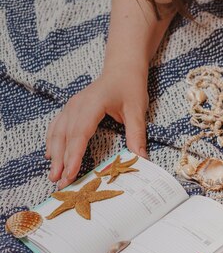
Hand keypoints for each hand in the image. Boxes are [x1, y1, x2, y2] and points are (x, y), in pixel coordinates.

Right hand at [46, 67, 148, 188]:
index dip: (74, 156)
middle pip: (65, 137)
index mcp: (92, 104)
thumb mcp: (137, 111)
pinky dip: (53, 142)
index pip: (80, 134)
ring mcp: (71, 106)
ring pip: (57, 133)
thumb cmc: (130, 86)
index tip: (71, 174)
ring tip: (54, 175)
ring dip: (54, 154)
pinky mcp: (72, 108)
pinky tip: (52, 156)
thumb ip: (137, 135)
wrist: (123, 68)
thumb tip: (141, 159)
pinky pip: (57, 126)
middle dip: (61, 162)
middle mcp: (77, 105)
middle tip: (60, 184)